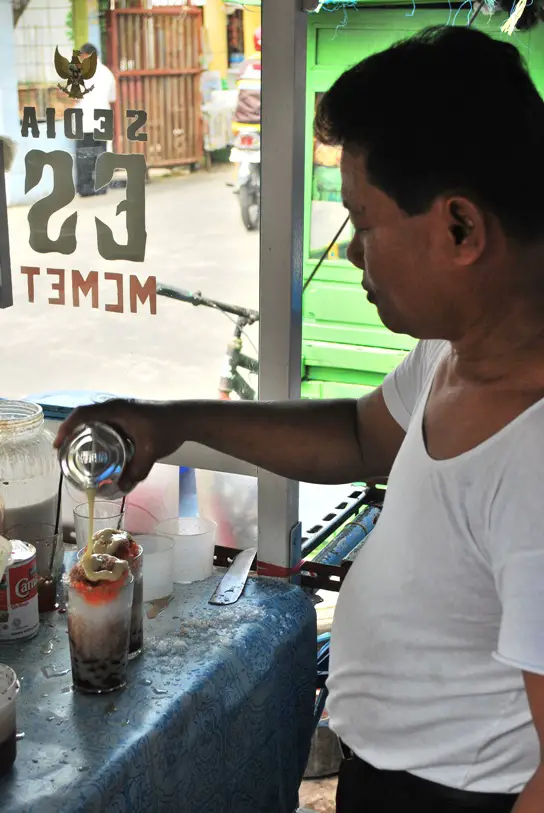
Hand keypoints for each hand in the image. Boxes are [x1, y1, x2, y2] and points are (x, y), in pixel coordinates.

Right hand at [54, 399, 177, 492]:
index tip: (59, 445)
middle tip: (64, 452)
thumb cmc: (168, 429)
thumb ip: (136, 472)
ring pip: (95, 418)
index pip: (82, 414)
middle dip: (71, 432)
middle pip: (84, 416)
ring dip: (83, 432)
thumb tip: (120, 490)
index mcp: (116, 410)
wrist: (187, 418)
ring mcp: (121, 410)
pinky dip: (96, 432)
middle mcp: (115, 407)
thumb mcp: (150, 453)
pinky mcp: (128, 416)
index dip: (67, 428)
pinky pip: (105, 422)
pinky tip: (98, 448)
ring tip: (75, 451)